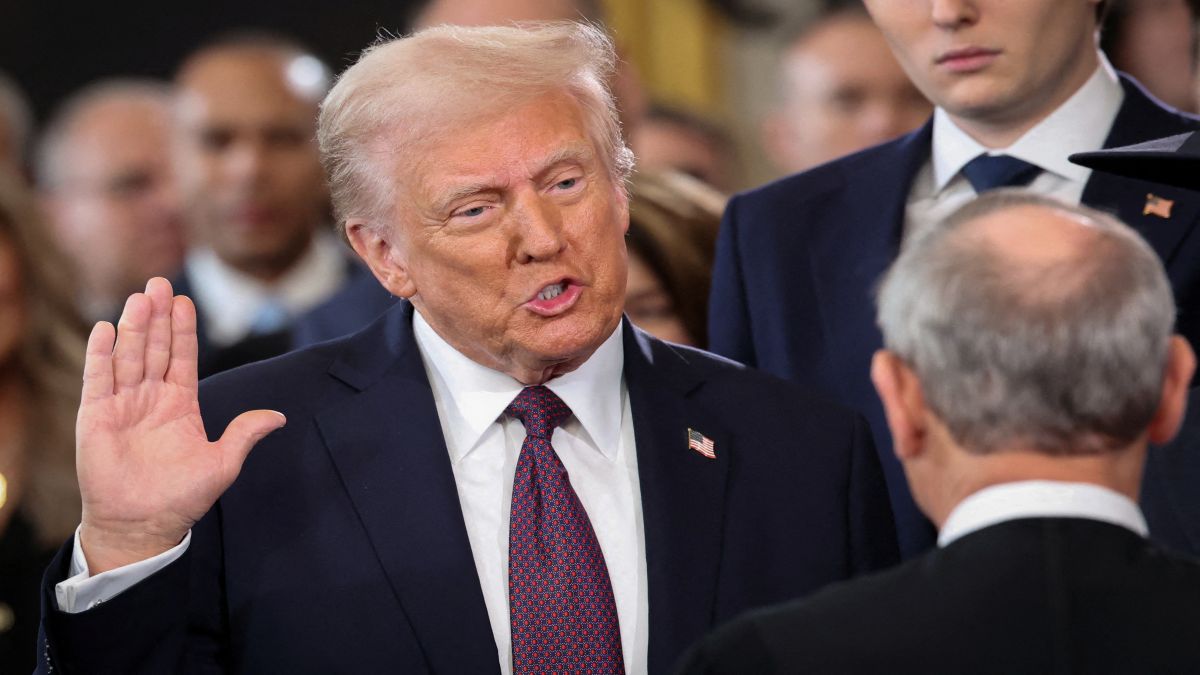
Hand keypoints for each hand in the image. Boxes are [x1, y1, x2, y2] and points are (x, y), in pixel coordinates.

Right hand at [76, 277, 285, 573]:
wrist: (143, 525)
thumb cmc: (181, 498)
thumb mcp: (222, 463)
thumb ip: (245, 434)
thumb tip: (279, 417)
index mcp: (180, 405)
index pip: (182, 357)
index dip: (182, 329)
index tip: (185, 300)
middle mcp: (150, 399)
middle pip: (153, 348)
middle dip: (157, 317)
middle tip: (160, 284)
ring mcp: (122, 406)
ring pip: (128, 357)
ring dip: (133, 327)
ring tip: (140, 297)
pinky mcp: (95, 417)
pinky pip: (97, 379)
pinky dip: (100, 354)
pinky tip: (105, 328)